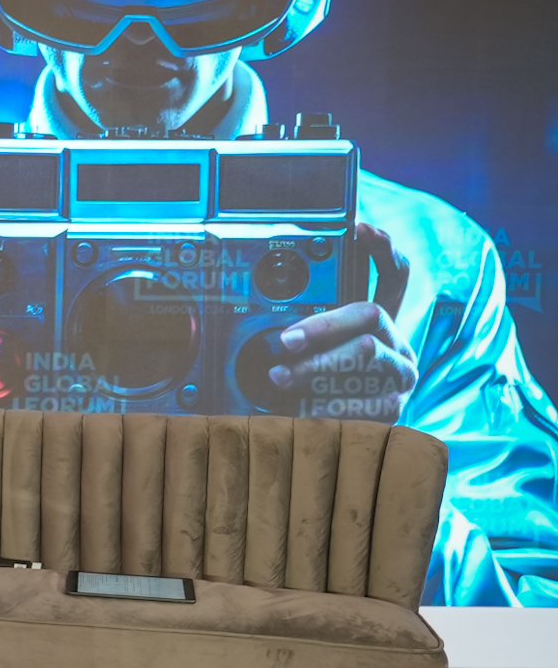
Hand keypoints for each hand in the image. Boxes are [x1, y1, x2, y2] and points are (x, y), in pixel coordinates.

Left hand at [267, 224, 415, 421]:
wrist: (343, 441)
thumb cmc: (317, 387)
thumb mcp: (308, 356)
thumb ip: (300, 335)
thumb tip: (267, 324)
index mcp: (380, 323)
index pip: (393, 276)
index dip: (380, 249)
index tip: (358, 226)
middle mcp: (397, 344)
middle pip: (369, 315)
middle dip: (323, 325)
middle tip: (285, 341)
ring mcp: (400, 377)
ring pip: (365, 356)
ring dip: (316, 367)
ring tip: (278, 378)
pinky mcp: (394, 410)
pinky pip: (362, 400)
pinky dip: (324, 405)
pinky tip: (298, 410)